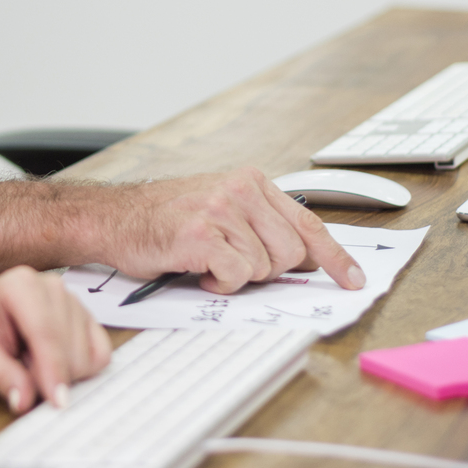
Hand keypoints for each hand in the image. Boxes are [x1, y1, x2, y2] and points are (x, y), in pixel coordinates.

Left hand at [0, 266, 111, 414]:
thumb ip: (1, 375)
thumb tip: (25, 400)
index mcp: (21, 286)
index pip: (46, 332)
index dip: (53, 369)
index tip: (57, 400)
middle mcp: (53, 287)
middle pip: (70, 347)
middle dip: (51, 374)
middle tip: (21, 369)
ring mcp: (74, 299)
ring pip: (86, 355)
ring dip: (62, 371)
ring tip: (31, 359)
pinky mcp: (88, 316)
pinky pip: (100, 354)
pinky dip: (82, 368)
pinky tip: (54, 362)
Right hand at [92, 169, 366, 295]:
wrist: (114, 219)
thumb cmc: (165, 220)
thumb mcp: (222, 209)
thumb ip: (264, 226)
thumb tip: (308, 260)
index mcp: (252, 182)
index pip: (308, 223)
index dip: (336, 257)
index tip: (354, 280)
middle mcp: (240, 190)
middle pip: (291, 254)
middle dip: (267, 271)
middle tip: (233, 266)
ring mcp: (221, 210)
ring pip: (263, 268)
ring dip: (237, 278)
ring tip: (209, 264)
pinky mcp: (201, 234)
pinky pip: (236, 276)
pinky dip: (220, 285)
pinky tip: (199, 272)